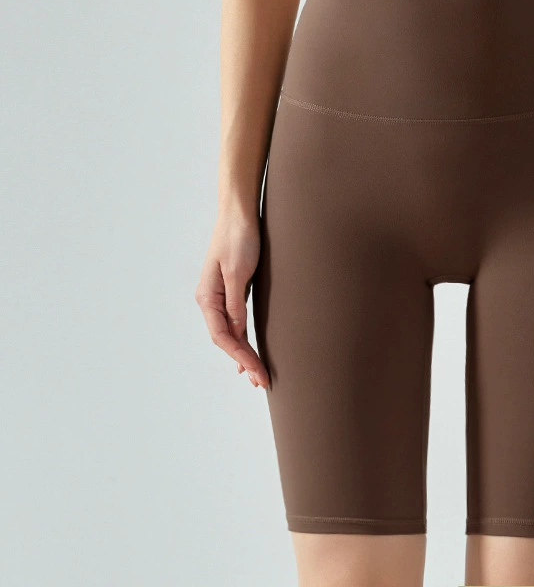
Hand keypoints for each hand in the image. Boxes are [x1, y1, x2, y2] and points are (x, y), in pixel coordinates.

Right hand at [195, 212, 269, 388]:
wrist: (240, 213)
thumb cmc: (238, 238)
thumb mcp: (237, 271)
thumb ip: (235, 302)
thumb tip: (237, 331)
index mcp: (207, 297)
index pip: (223, 336)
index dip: (241, 356)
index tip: (257, 372)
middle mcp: (210, 300)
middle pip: (226, 339)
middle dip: (244, 361)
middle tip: (264, 381)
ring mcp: (220, 296)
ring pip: (231, 333)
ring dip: (244, 354)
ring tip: (258, 375)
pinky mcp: (233, 290)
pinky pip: (236, 321)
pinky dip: (243, 339)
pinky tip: (249, 351)